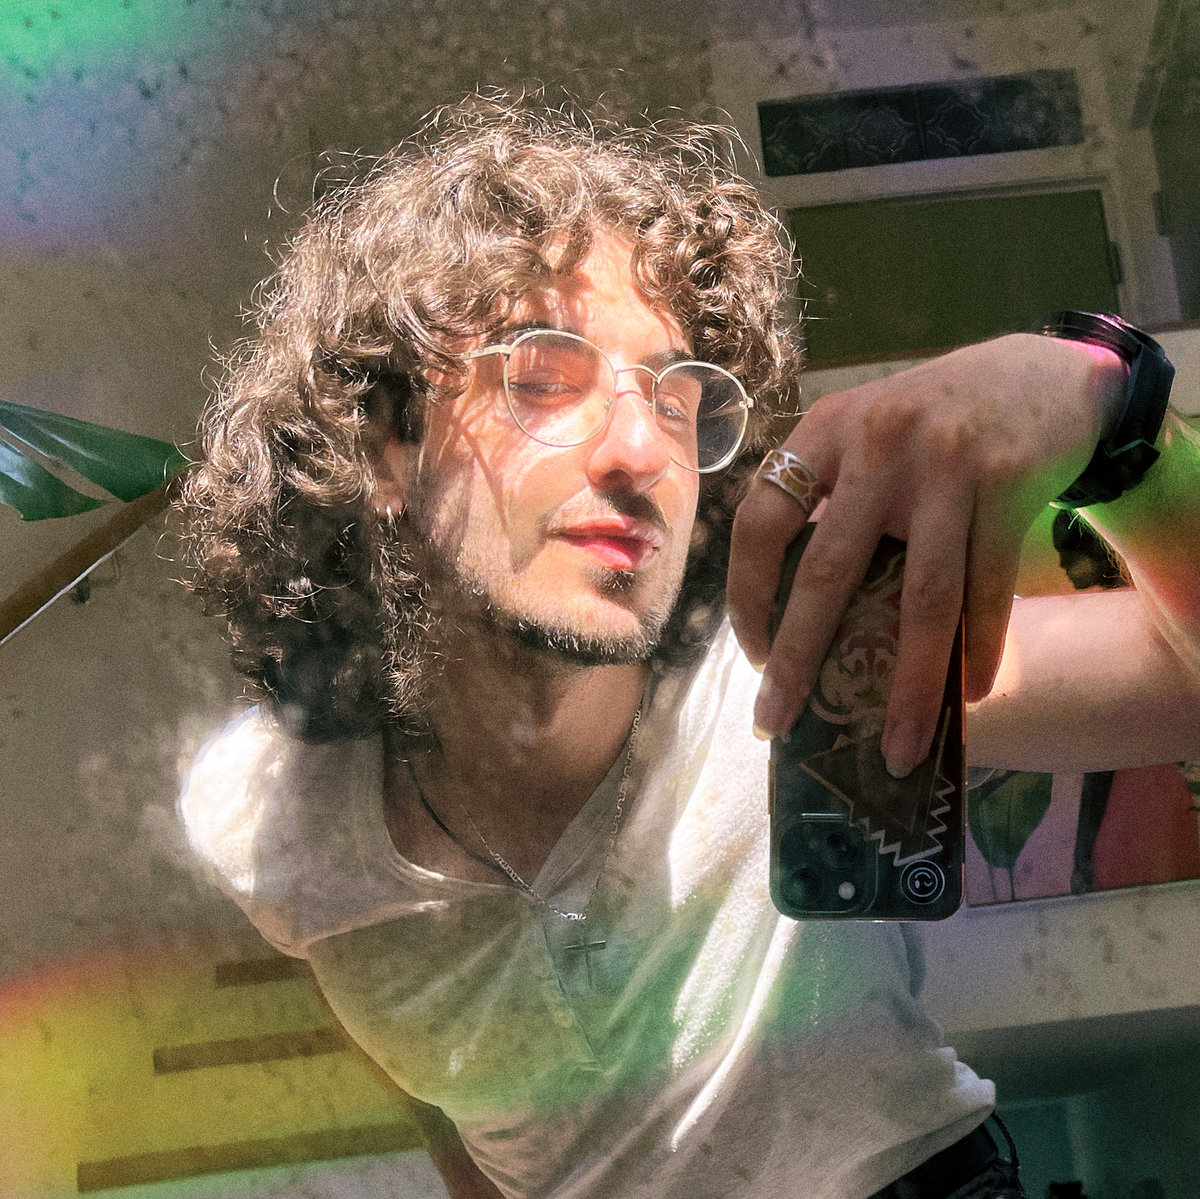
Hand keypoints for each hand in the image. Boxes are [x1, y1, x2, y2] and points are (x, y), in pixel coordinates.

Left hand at [726, 333, 1123, 776]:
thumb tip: (797, 618)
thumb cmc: (936, 424)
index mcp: (825, 431)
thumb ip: (830, 499)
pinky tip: (967, 695)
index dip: (747, 594)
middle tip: (776, 721)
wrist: (1043, 373)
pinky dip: (978, 647)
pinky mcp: (1007, 483)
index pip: (759, 521)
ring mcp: (945, 462)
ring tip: (895, 747)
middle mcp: (876, 443)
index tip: (751, 655)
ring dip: (907, 684)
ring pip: (920, 596)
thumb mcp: (867, 437)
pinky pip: (988, 587)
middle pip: (827, 571)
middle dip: (797, 659)